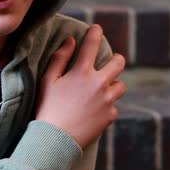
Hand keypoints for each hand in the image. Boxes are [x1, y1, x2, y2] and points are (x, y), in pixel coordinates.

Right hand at [35, 25, 126, 148]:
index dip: (95, 32)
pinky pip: (114, 106)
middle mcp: (98, 83)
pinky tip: (94, 112)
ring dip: (113, 85)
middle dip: (116, 59)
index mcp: (82, 72)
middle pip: (119, 62)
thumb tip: (70, 40)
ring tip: (101, 92)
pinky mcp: (110, 115)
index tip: (97, 29)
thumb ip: (60, 58)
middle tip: (111, 61)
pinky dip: (106, 107)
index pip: (92, 44)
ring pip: (121, 85)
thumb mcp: (48, 80)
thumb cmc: (48, 108)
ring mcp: (107, 100)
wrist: (55, 140)